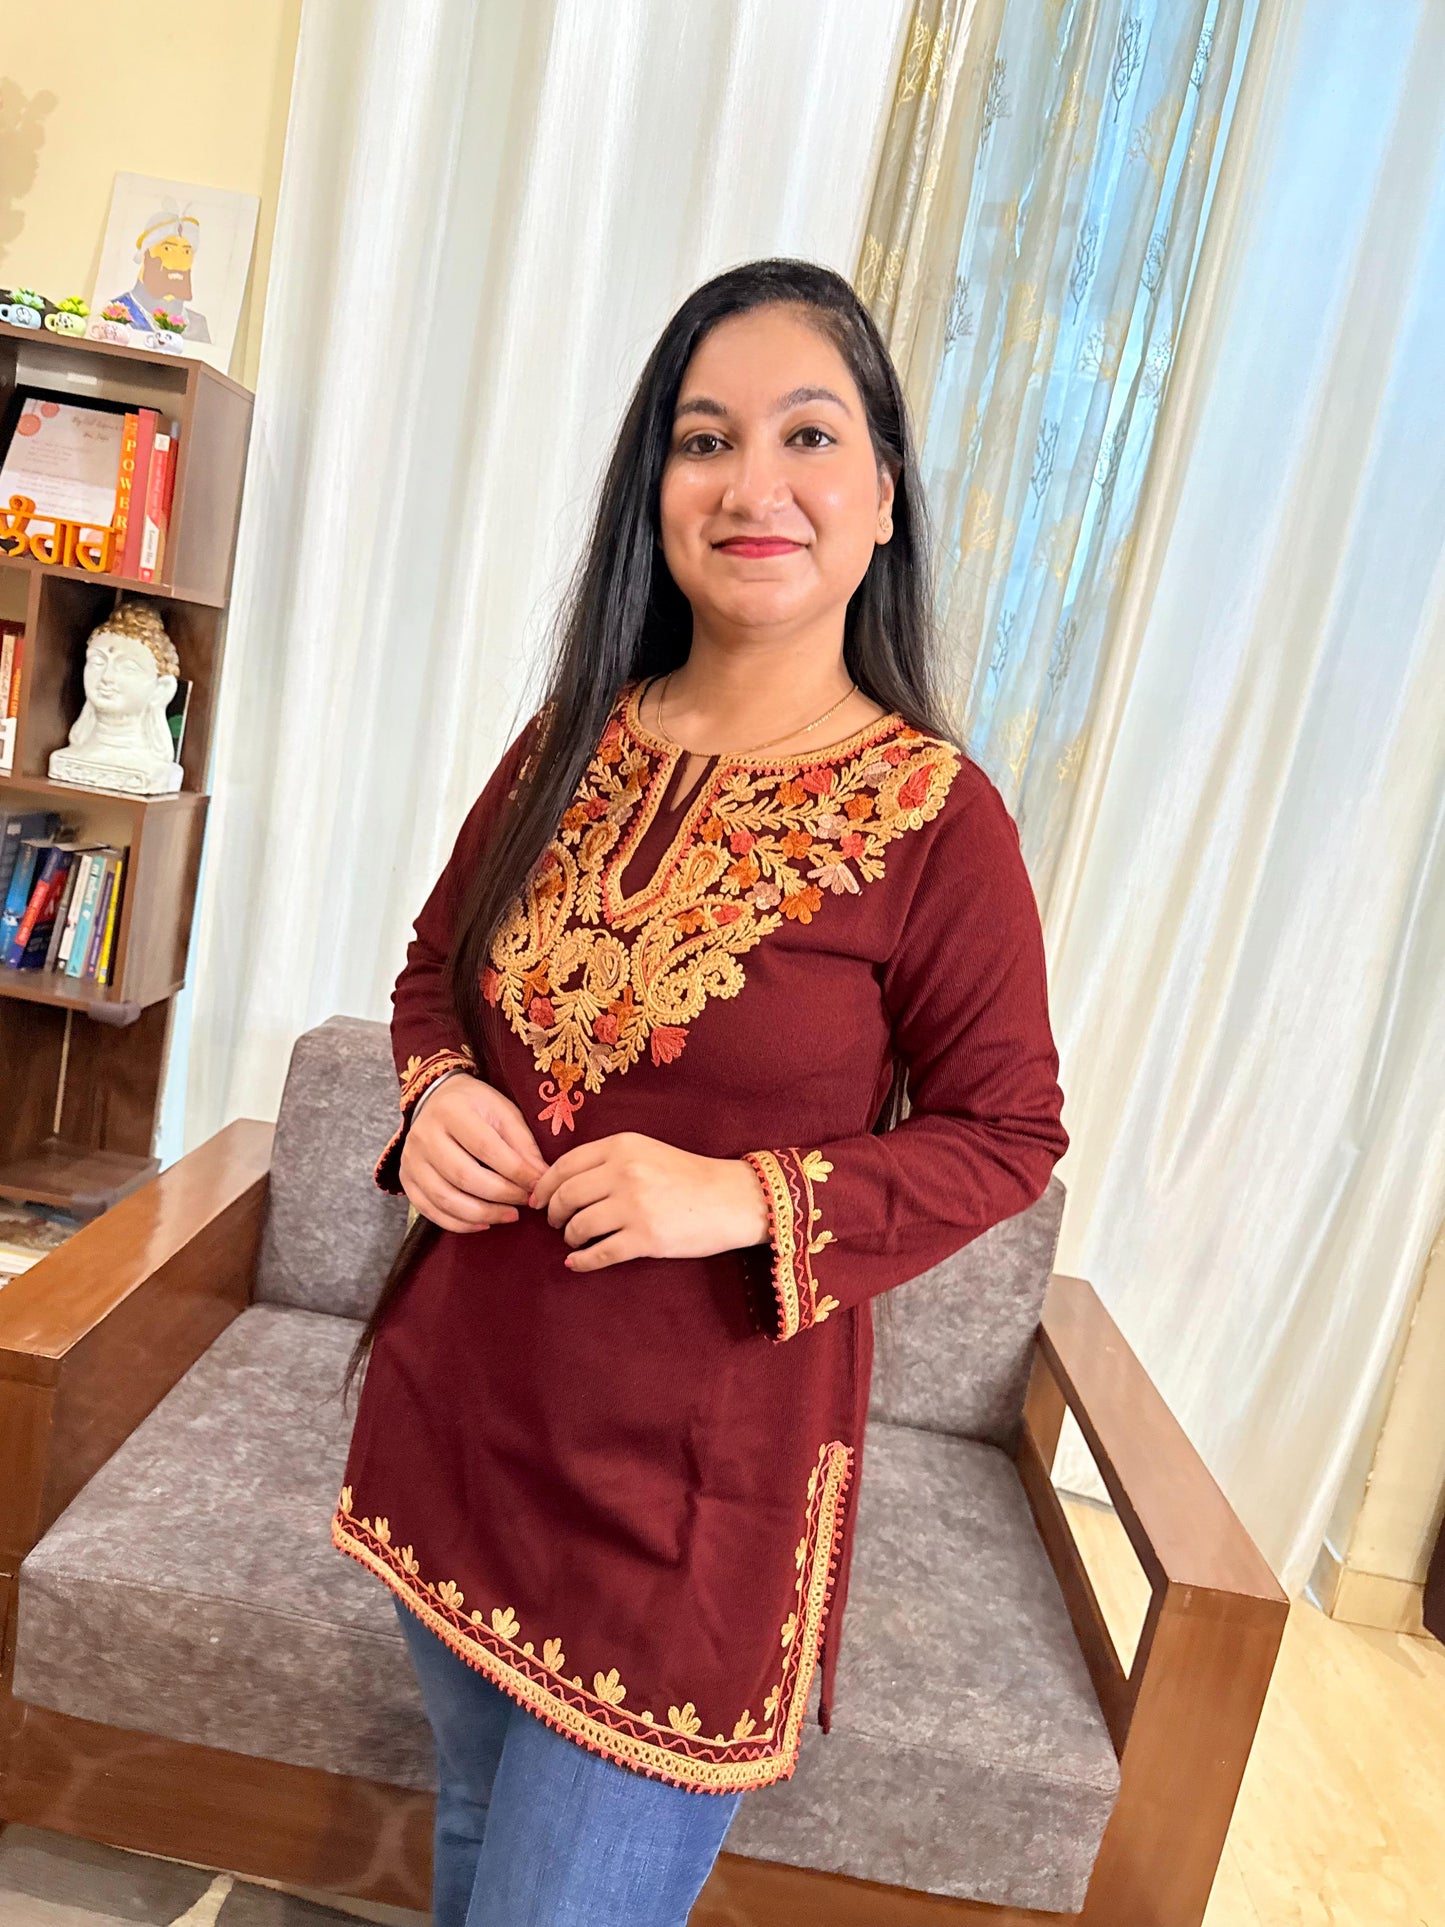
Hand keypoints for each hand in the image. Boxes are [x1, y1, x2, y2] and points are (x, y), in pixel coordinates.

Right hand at [400, 1074, 548, 1233]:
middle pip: (464, 1176)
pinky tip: (484, 1223)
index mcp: (452, 1111)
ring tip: (510, 1215)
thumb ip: (523, 1144)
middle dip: (501, 1195)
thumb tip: (541, 1179)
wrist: (437, 1100)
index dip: (515, 1172)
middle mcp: (424, 1134)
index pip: (486, 1148)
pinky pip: (430, 1210)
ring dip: (483, 1214)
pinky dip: (459, 1223)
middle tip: (525, 1202)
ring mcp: (411, 1159)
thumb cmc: (477, 1107)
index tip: (539, 1185)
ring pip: (445, 1198)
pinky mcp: (406, 1179)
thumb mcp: (504, 1112)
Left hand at [527, 1132, 770, 1270]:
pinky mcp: (645, 1238)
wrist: (732, 1199)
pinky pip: (598, 1253)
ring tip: (574, 1239)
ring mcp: (634, 1206)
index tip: (538, 1200)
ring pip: (578, 1226)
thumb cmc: (688, 1176)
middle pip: (565, 1196)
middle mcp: (624, 1173)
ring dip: (569, 1237)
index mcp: (622, 1146)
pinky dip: (581, 1260)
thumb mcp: (646, 1151)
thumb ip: (608, 1160)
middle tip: (556, 1223)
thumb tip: (560, 1183)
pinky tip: (577, 1261)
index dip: (544, 1186)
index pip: (564, 1165)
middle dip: (553, 1214)